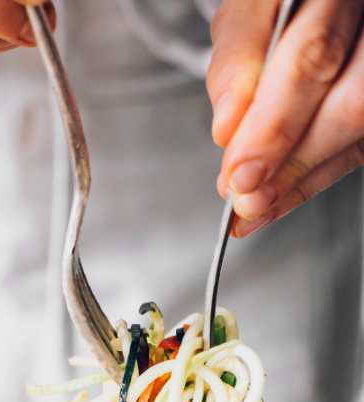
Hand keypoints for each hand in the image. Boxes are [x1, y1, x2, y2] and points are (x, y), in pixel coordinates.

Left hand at [207, 0, 363, 236]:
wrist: (316, 1)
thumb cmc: (283, 2)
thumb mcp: (249, 12)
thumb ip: (237, 62)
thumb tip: (228, 128)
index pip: (313, 57)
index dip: (274, 125)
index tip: (239, 173)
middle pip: (352, 102)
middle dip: (291, 162)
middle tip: (246, 198)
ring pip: (360, 130)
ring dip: (303, 178)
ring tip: (256, 204)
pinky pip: (359, 145)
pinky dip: (315, 175)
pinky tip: (282, 192)